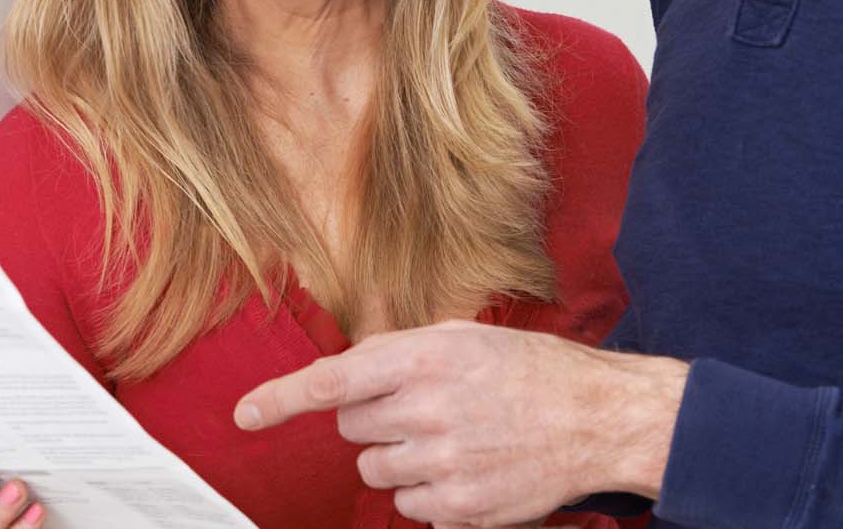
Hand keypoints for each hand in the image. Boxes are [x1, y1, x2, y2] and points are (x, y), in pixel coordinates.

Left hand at [233, 321, 688, 527]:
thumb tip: (346, 371)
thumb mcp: (465, 338)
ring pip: (375, 469)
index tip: (245, 415)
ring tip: (450, 437)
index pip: (334, 380)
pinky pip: (409, 505)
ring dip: (397, 456)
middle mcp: (429, 409)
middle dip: (374, 416)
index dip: (282, 398)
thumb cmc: (531, 370)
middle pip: (351, 425)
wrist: (597, 419)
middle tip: (423, 406)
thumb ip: (401, 352)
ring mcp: (444, 462)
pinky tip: (466, 467)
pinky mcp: (460, 505)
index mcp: (426, 358)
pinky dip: (426, 491)